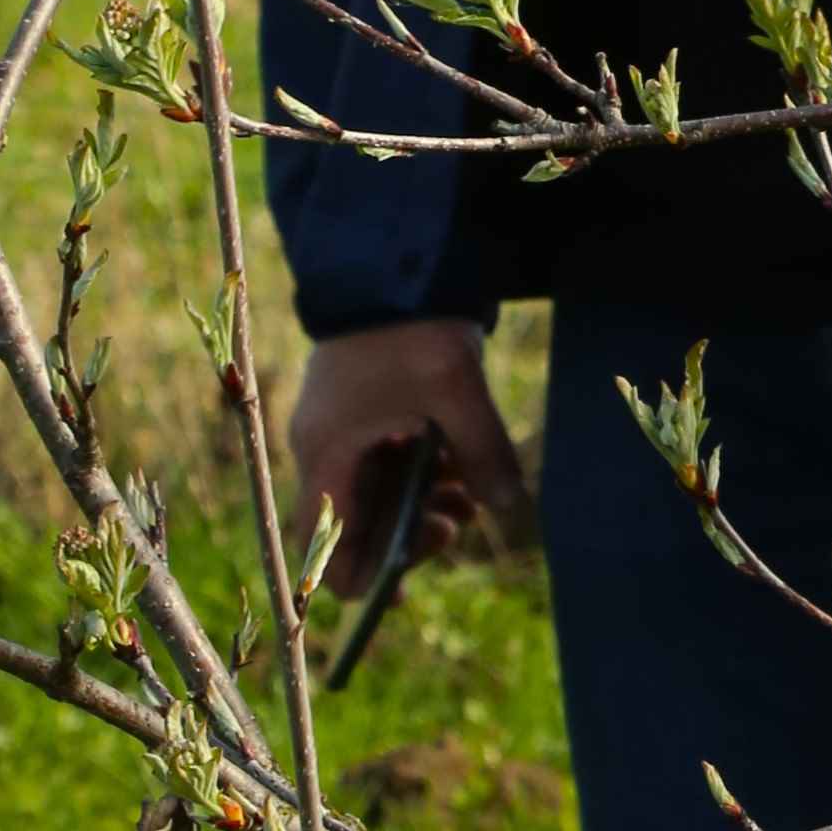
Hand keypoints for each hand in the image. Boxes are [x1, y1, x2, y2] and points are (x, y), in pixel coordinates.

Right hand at [287, 320, 533, 595]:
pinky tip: (460, 455)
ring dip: (422, 500)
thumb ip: (482, 452)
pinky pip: (388, 460)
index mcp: (328, 453)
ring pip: (377, 492)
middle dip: (408, 533)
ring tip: (468, 488)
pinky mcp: (363, 409)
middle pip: (356, 525)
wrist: (391, 253)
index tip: (415, 571)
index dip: (365, 576)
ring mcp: (342, 428)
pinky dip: (422, 468)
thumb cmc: (412, 323)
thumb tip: (508, 506)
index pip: (325, 548)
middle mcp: (323, 448)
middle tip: (457, 517)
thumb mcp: (455, 387)